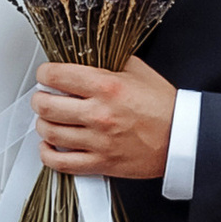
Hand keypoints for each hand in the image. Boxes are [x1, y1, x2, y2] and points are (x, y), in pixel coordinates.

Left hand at [36, 57, 176, 183]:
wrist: (182, 139)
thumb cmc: (164, 107)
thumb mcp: (138, 71)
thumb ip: (109, 63)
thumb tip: (85, 58)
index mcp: (107, 87)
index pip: (57, 76)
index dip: (44, 73)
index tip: (45, 75)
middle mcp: (99, 114)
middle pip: (46, 106)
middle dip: (38, 99)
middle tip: (42, 97)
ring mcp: (98, 141)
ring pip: (49, 132)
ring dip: (43, 123)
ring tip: (48, 119)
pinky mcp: (101, 163)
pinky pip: (61, 162)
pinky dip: (47, 153)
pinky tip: (49, 144)